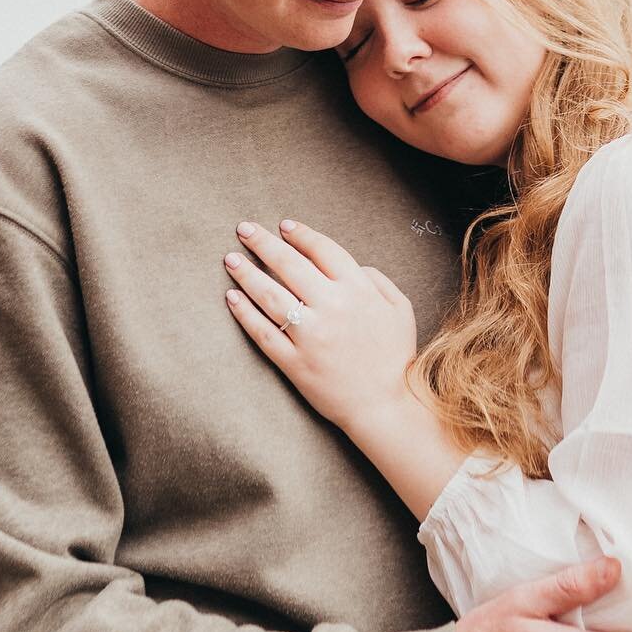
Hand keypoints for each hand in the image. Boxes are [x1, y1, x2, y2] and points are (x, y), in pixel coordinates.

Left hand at [224, 219, 418, 439]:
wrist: (384, 406)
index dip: (301, 235)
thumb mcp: (400, 309)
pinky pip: (263, 333)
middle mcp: (331, 307)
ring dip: (246, 273)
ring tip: (231, 259)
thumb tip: (354, 266)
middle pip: (289, 265)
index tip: (283, 225)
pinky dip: (245, 314)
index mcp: (357, 290)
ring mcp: (310, 336)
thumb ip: (378, 280)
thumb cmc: (394, 356)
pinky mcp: (294, 362)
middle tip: (244, 229)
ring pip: (270, 295)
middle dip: (263, 242)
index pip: (323, 250)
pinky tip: (232, 298)